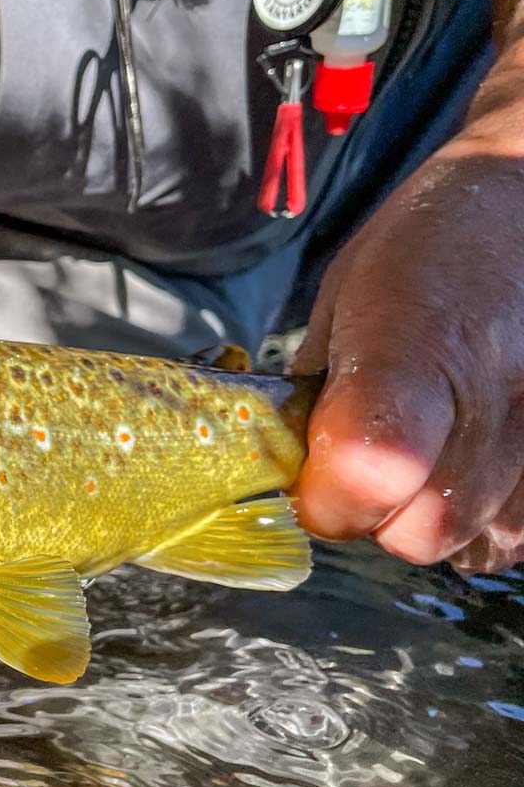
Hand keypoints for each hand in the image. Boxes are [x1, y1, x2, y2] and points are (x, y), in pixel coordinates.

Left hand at [291, 153, 523, 573]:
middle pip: (415, 532)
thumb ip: (314, 390)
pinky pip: (515, 535)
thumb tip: (285, 467)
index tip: (315, 473)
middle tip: (371, 454)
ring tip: (435, 444)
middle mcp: (496, 398)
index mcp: (414, 346)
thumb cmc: (435, 242)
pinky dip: (489, 516)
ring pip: (469, 543)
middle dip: (375, 511)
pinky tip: (476, 462)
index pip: (365, 474)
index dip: (325, 494)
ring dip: (434, 513)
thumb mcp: (348, 296)